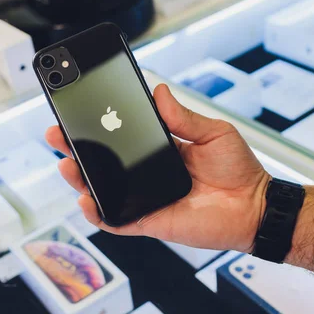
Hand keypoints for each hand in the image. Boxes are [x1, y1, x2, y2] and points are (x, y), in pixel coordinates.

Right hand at [46, 84, 270, 251]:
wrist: (255, 207)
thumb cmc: (239, 170)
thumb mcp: (213, 133)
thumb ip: (183, 116)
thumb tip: (159, 92)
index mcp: (159, 150)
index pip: (120, 137)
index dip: (98, 127)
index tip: (78, 110)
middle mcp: (146, 174)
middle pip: (103, 163)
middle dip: (77, 149)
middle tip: (58, 134)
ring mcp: (145, 198)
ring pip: (103, 190)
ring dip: (80, 179)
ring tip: (67, 164)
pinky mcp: (148, 221)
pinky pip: (116, 221)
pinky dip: (98, 214)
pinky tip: (86, 201)